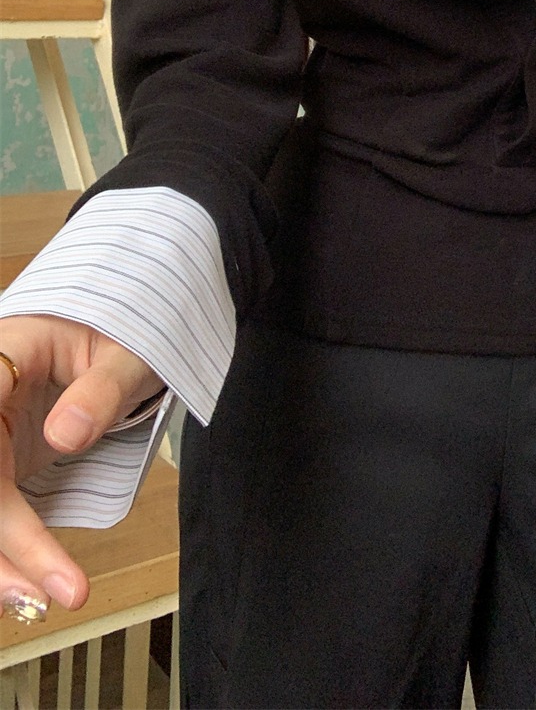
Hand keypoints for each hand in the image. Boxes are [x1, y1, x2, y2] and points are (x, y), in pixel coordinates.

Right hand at [0, 315, 164, 617]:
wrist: (114, 334)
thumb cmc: (119, 334)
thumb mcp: (127, 352)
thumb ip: (101, 389)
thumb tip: (65, 434)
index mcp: (5, 353)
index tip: (6, 521)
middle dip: (0, 540)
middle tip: (43, 591)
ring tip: (44, 597)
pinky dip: (5, 550)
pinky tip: (27, 582)